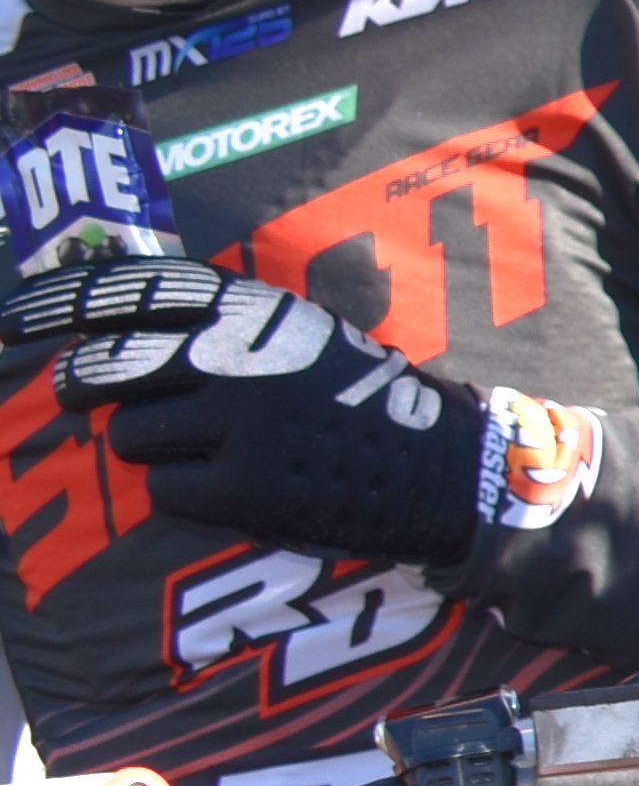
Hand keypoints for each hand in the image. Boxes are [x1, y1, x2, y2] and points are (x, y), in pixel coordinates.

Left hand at [66, 276, 490, 565]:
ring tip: (196, 451)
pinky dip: (185, 494)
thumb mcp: (296, 333)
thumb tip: (110, 318)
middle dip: (86, 388)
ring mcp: (238, 424)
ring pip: (128, 436)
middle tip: (87, 398)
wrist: (447, 470)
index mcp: (246, 312)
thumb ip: (217, 320)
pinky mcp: (245, 488)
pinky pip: (163, 490)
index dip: (54, 303)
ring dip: (148, 447)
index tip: (5, 320)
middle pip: (105, 369)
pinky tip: (228, 488)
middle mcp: (234, 358)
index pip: (123, 291)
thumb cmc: (362, 398)